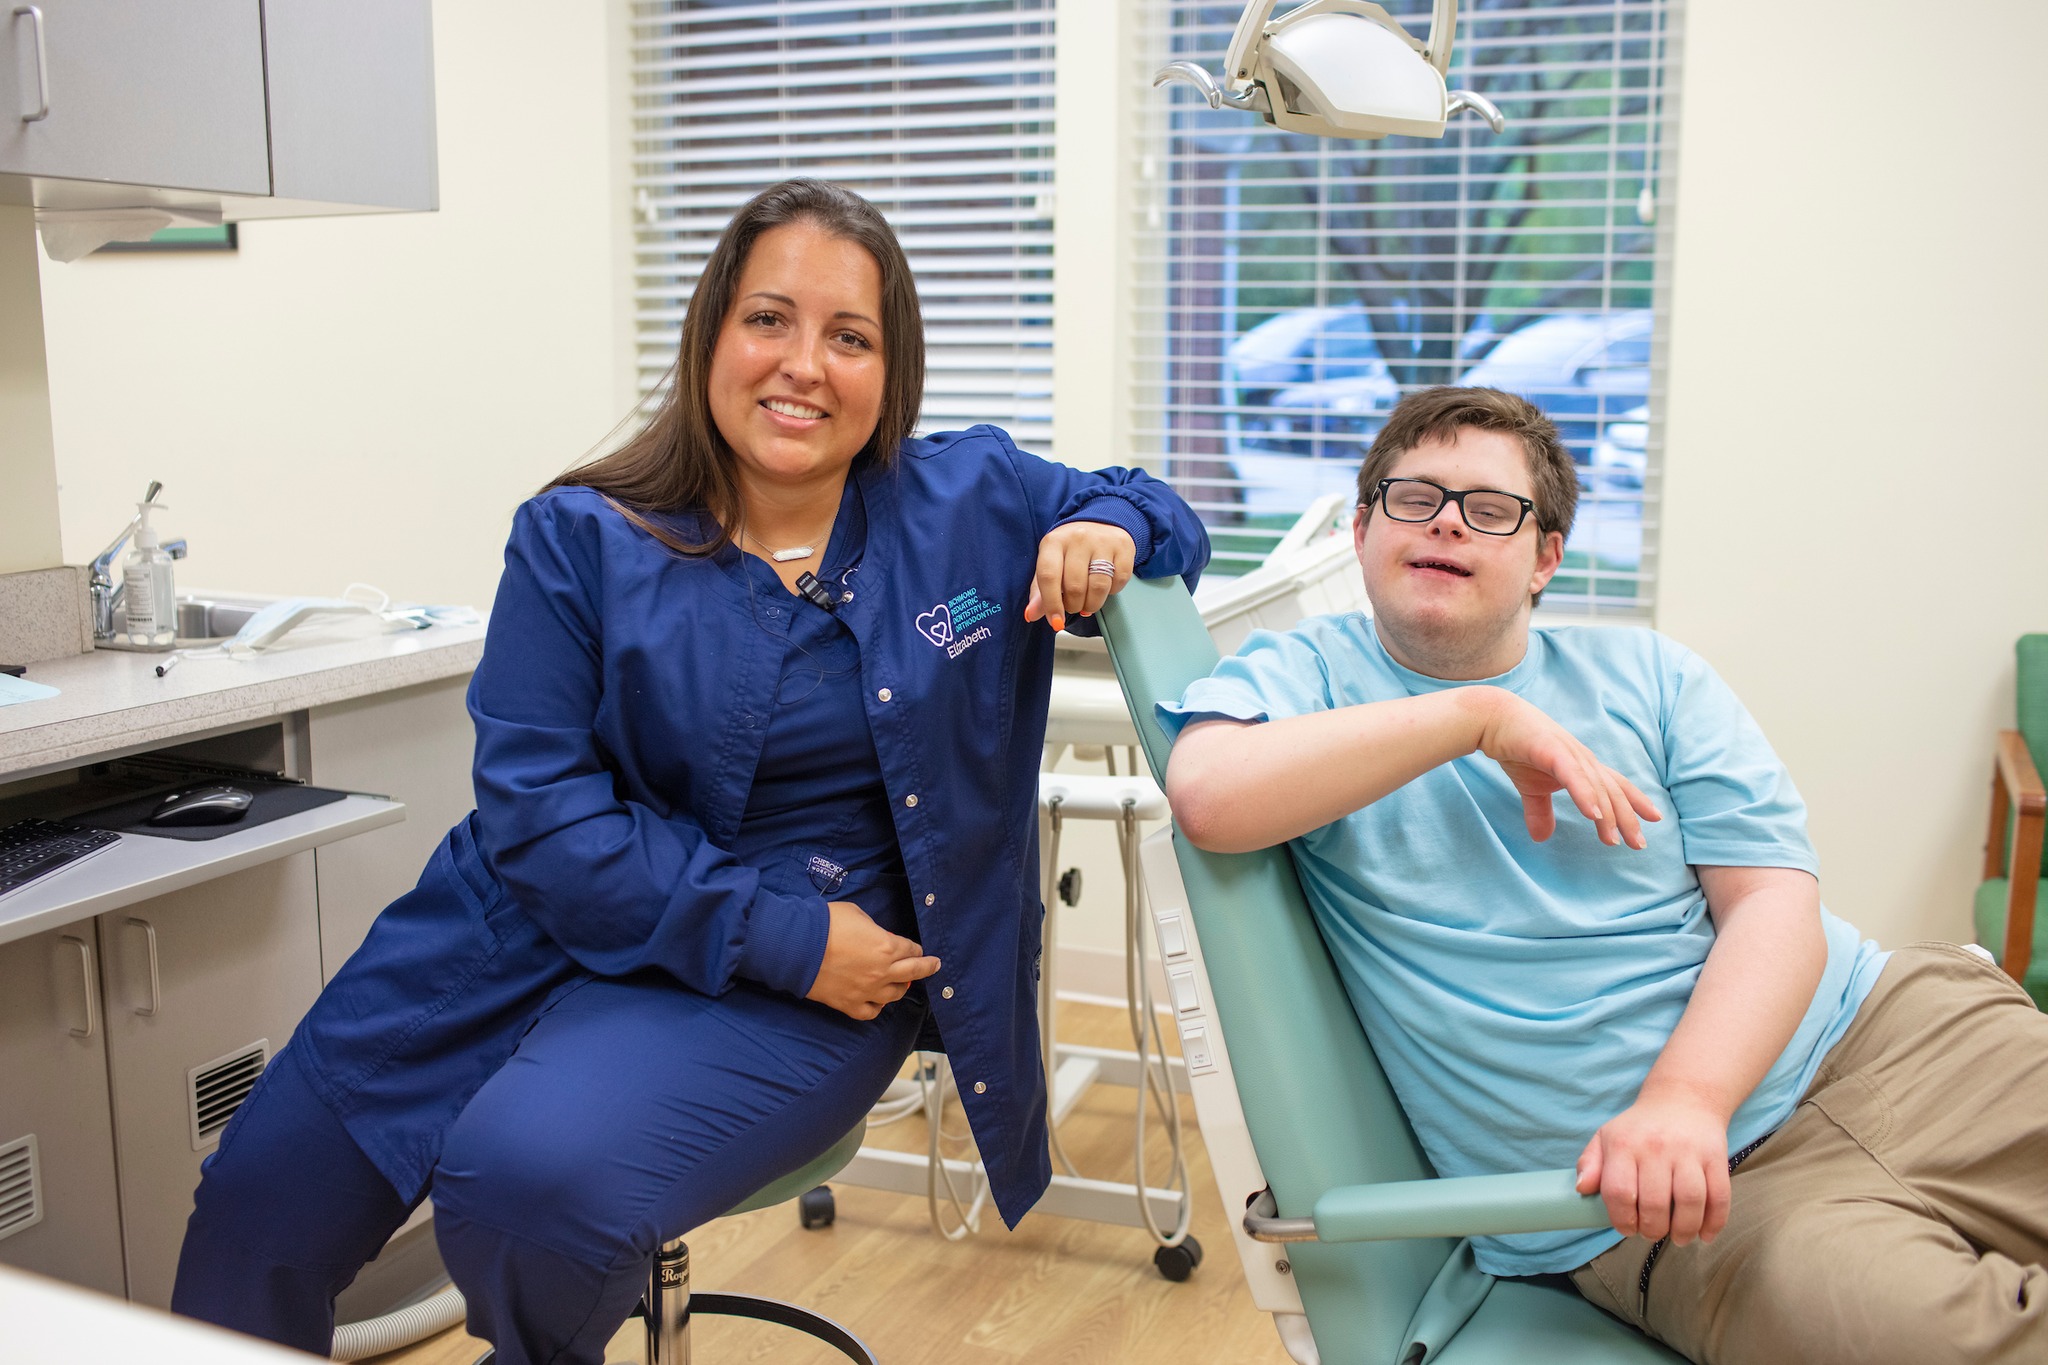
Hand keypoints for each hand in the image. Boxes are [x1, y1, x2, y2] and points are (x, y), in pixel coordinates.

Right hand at [806, 900, 940, 1020]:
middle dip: (927, 967)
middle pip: (914, 972)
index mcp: (887, 946)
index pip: (911, 949)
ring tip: (902, 983)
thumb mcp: (857, 914)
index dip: (915, 947)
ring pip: (895, 994)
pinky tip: (878, 1001)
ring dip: (901, 987)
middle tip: (935, 966)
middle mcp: (882, 972)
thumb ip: (873, 928)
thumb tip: (876, 937)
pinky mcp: (849, 1004)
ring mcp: (867, 991)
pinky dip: (877, 1006)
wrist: (797, 946)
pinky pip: (871, 1011)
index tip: (916, 948)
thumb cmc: (825, 924)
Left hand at [1023, 523, 1136, 631]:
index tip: (1056, 622)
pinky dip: (1112, 592)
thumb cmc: (1071, 549)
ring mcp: (1102, 541)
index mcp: (1054, 542)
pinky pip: (1118, 581)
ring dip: (1092, 604)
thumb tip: (1031, 614)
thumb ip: (1040, 590)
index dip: (1052, 604)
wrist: (1101, 522)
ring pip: (1098, 587)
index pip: (1049, 576)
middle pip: (1075, 586)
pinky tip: (1105, 586)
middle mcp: (1078, 538)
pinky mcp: (1124, 547)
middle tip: (1074, 606)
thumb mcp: (1051, 563)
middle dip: (1074, 606)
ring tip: (1088, 603)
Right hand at [1470, 690, 1662, 848]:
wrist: (1492, 719)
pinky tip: (1593, 814)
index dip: (1635, 802)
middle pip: (1612, 791)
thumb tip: (1541, 839)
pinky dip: (1585, 794)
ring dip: (1607, 813)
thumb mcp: (1530, 787)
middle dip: (1627, 818)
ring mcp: (1569, 753)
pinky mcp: (1551, 750)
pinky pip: (1573, 775)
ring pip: (1596, 786)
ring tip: (1613, 839)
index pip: (1616, 785)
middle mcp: (1582, 758)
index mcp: (1582, 765)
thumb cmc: (1516, 749)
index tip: (1654, 819)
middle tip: (1638, 844)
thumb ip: (1540, 811)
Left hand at [1576, 1091, 1732, 1245]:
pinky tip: (1704, 1234)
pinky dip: (1714, 1222)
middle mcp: (1656, 1147)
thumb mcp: (1606, 1136)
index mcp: (1624, 1144)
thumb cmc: (1640, 1127)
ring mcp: (1689, 1152)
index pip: (1619, 1192)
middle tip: (1652, 1233)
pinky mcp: (1716, 1158)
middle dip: (1653, 1229)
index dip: (1622, 1219)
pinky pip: (1719, 1196)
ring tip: (1678, 1238)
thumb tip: (1582, 1189)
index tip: (1627, 1228)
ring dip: (1684, 1230)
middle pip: (1655, 1203)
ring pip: (1690, 1202)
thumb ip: (1590, 1163)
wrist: (1683, 1098)